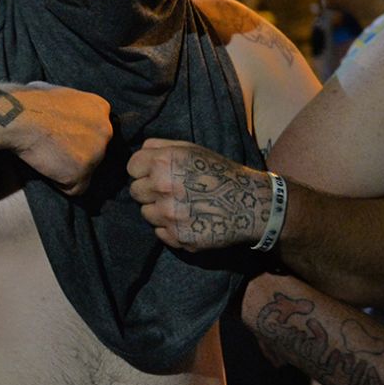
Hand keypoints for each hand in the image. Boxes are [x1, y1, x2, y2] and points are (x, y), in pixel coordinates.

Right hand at [9, 83, 112, 195]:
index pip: (96, 132)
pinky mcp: (82, 172)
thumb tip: (70, 119)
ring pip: (85, 172)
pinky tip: (45, 165)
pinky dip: (58, 182)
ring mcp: (96, 152)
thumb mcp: (63, 95)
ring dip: (67, 168)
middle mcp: (105, 130)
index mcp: (101, 107)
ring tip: (46, 156)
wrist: (18, 115)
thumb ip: (76, 109)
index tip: (62, 137)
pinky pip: (73, 188)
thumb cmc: (30, 102)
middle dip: (76, 154)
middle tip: (53, 148)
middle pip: (95, 153)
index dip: (77, 137)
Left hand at [128, 138, 269, 250]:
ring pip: (146, 213)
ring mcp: (169, 215)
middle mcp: (162, 188)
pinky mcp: (178, 237)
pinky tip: (189, 220)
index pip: (131, 168)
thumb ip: (160, 146)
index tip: (155, 173)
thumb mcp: (192, 149)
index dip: (143, 170)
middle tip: (170, 191)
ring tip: (182, 205)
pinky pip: (160, 232)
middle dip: (149, 191)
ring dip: (159, 210)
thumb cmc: (220, 172)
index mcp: (163, 163)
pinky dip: (170, 228)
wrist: (252, 204)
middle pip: (135, 192)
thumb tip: (140, 152)